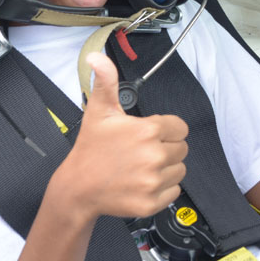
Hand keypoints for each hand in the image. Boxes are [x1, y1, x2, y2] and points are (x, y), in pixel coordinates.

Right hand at [51, 53, 187, 220]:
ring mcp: (153, 181)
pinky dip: (163, 189)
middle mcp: (154, 156)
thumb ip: (105, 81)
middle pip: (181, 149)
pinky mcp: (152, 202)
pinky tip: (142, 182)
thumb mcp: (98, 111)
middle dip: (166, 148)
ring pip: (179, 170)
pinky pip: (174, 191)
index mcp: (147, 131)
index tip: (149, 134)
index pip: (180, 127)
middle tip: (142, 152)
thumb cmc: (90, 149)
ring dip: (166, 169)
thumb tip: (97, 57)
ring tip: (141, 167)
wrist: (78, 188)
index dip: (166, 129)